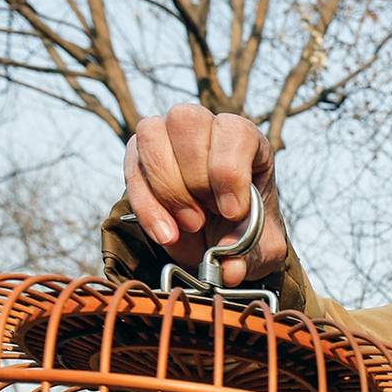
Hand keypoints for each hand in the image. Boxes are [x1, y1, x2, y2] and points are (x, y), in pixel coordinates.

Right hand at [123, 103, 288, 285]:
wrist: (216, 238)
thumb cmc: (245, 231)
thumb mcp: (260, 248)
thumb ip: (250, 256)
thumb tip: (229, 271)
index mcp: (246, 139)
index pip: (234, 131)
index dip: (229, 171)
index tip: (231, 212)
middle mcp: (206, 126)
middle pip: (187, 121)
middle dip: (192, 177)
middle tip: (204, 219)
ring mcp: (167, 135)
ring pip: (151, 134)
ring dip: (166, 188)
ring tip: (188, 225)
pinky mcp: (138, 155)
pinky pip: (131, 168)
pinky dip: (145, 206)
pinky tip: (166, 234)